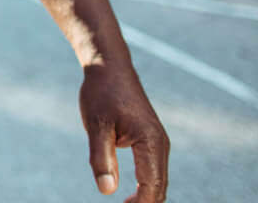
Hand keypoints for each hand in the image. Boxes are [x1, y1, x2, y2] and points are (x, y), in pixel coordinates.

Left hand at [80, 62, 168, 201]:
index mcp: (151, 142)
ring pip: (158, 181)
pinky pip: (153, 171)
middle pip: (159, 188)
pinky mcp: (151, 141)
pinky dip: (146, 187)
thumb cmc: (101, 94)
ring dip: (146, 198)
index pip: (151, 186)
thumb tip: (107, 191)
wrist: (109, 68)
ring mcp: (158, 143)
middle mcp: (160, 144)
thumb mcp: (96, 126)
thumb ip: (101, 159)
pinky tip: (130, 198)